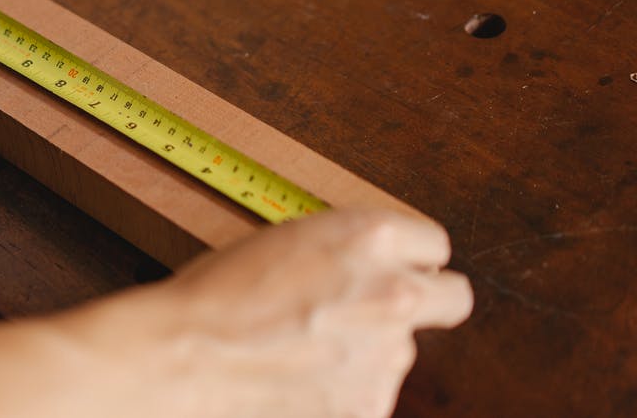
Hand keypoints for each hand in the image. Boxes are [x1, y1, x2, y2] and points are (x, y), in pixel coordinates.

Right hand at [142, 207, 471, 416]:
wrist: (184, 358)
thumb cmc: (216, 297)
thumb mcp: (287, 241)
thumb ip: (344, 252)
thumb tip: (364, 266)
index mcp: (371, 236)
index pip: (435, 243)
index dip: (412, 257)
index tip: (396, 268)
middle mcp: (394, 292)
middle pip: (452, 298)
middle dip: (425, 301)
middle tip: (379, 309)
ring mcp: (387, 355)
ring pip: (402, 350)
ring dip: (369, 350)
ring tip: (304, 350)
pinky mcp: (370, 406)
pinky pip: (371, 392)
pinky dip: (345, 390)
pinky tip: (299, 380)